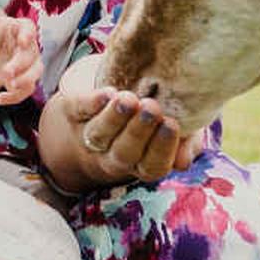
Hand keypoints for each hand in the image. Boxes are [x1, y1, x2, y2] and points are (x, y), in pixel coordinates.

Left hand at [0, 0, 39, 100]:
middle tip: (6, 72)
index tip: (23, 41)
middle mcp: (28, 46)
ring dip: (25, 80)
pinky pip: (26, 90)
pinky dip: (15, 97)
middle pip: (32, 54)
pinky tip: (0, 99)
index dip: (28, 35)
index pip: (28, 28)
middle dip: (21, 64)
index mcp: (19, 28)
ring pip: (35, 73)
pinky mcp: (23, 80)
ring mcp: (28, 64)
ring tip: (10, 86)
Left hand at [50, 74, 194, 186]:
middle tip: (153, 108)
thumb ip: (187, 142)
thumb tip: (183, 161)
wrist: (104, 99)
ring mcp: (91, 134)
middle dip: (138, 132)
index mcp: (141, 162)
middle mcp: (114, 154)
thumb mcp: (172, 129)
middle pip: (123, 153)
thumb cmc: (148, 118)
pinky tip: (108, 93)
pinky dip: (92, 102)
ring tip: (129, 100)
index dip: (161, 149)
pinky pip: (80, 110)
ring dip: (114, 119)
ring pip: (99, 135)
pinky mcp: (72, 110)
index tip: (172, 124)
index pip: (152, 166)